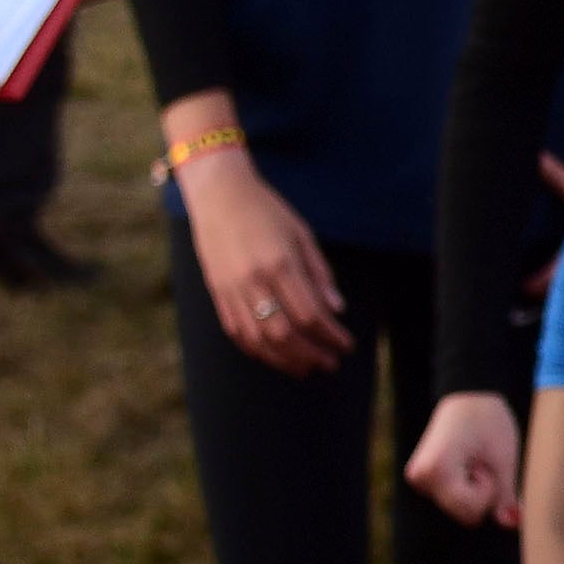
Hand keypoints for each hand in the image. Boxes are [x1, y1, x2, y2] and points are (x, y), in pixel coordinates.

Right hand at [180, 148, 351, 374]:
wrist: (219, 196)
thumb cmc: (267, 211)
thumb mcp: (302, 234)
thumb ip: (319, 273)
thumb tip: (336, 309)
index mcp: (280, 264)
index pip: (310, 314)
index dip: (331, 335)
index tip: (346, 345)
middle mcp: (253, 282)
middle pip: (285, 334)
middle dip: (312, 354)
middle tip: (331, 363)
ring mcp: (231, 290)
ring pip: (258, 340)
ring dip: (285, 360)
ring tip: (306, 368)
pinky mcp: (216, 294)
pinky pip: (236, 332)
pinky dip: (257, 350)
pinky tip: (274, 356)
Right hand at [406, 389, 523, 528]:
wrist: (469, 394)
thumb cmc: (488, 420)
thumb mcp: (504, 459)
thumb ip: (505, 496)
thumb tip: (512, 524)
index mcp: (435, 470)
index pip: (471, 511)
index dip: (488, 491)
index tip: (484, 463)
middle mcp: (419, 478)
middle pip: (463, 513)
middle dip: (480, 492)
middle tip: (479, 460)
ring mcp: (418, 479)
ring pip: (458, 507)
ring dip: (473, 489)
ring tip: (472, 459)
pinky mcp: (422, 479)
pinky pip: (452, 498)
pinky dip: (465, 486)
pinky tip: (465, 464)